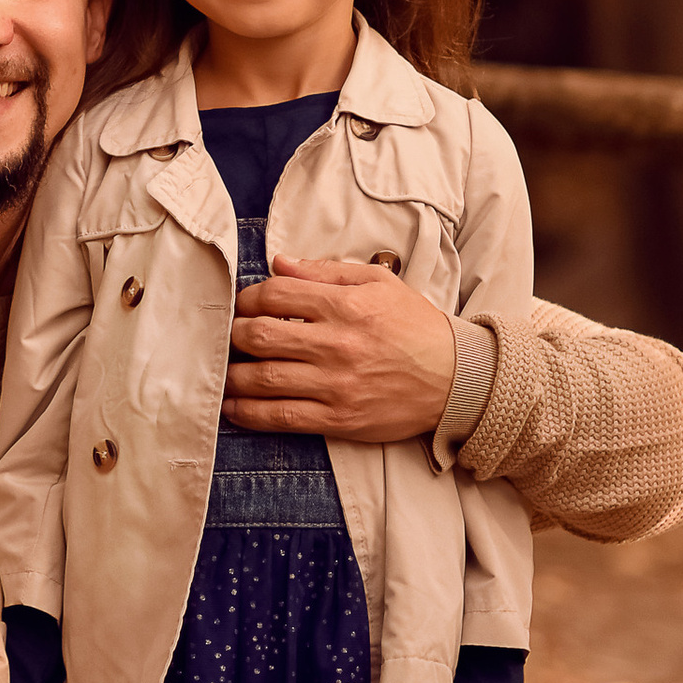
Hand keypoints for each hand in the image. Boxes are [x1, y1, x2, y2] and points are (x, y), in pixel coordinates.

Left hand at [225, 256, 455, 442]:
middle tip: (229, 335)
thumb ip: (325, 271)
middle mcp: (337, 345)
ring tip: (224, 371)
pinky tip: (234, 408)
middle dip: (234, 334)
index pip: (276, 295)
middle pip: (261, 336)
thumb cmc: (416, 327)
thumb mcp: (379, 283)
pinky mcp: (340, 419)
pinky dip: (250, 414)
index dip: (248, 298)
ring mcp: (336, 385)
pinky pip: (283, 417)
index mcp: (346, 306)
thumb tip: (279, 263)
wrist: (458, 380)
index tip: (242, 304)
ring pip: (265, 379)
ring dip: (233, 375)